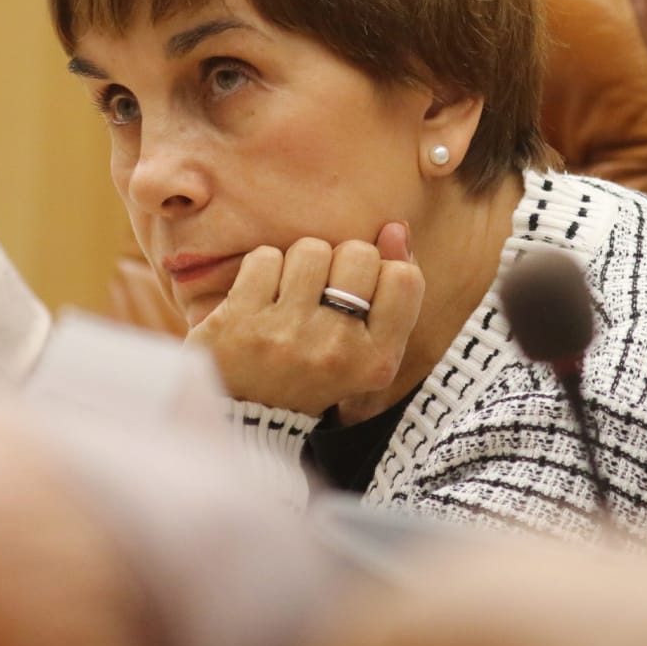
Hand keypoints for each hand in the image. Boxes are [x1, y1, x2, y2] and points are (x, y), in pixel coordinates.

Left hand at [187, 223, 423, 416]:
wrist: (244, 417)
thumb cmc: (312, 373)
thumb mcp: (364, 349)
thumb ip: (392, 290)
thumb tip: (395, 228)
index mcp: (376, 361)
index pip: (404, 278)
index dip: (381, 272)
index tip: (359, 294)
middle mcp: (336, 349)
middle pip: (358, 254)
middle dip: (338, 263)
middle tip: (319, 295)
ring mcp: (287, 334)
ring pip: (311, 249)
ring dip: (299, 263)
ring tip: (288, 295)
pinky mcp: (242, 320)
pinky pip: (265, 257)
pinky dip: (262, 269)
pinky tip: (258, 298)